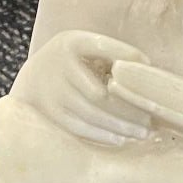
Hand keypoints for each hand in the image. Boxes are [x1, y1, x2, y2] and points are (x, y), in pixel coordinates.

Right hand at [10, 30, 149, 145]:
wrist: (33, 78)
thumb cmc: (72, 63)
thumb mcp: (85, 48)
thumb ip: (110, 53)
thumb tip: (147, 67)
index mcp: (71, 43)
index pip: (102, 46)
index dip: (126, 55)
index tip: (147, 66)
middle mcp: (59, 65)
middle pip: (99, 93)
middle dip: (127, 109)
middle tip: (150, 122)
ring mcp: (52, 91)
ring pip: (90, 113)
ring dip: (118, 126)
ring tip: (140, 134)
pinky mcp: (50, 112)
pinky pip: (78, 127)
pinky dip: (100, 134)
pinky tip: (119, 139)